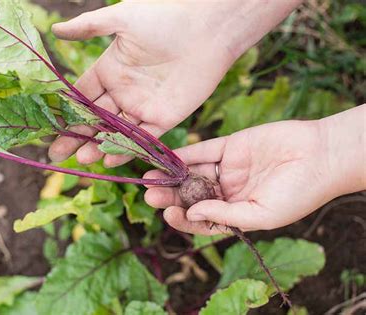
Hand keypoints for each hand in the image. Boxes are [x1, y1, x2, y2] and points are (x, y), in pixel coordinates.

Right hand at [48, 0, 300, 166]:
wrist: (207, 27)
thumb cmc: (166, 17)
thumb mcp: (122, 18)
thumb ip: (89, 27)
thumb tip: (56, 29)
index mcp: (110, 69)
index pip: (82, 96)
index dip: (66, 112)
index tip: (50, 128)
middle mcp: (124, 90)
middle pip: (95, 119)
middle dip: (77, 136)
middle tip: (58, 154)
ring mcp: (143, 106)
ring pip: (116, 132)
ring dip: (99, 145)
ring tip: (82, 159)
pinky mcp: (164, 118)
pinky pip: (143, 138)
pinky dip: (128, 149)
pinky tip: (110, 159)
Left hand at [144, 106, 365, 234]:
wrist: (321, 156)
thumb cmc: (299, 193)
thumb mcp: (262, 214)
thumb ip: (225, 215)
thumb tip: (191, 212)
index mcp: (236, 213)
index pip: (202, 220)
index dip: (183, 219)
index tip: (169, 214)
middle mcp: (228, 192)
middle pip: (192, 196)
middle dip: (171, 196)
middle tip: (150, 195)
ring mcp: (227, 169)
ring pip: (192, 173)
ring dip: (171, 175)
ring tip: (150, 178)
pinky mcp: (229, 146)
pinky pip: (202, 151)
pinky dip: (184, 154)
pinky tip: (166, 157)